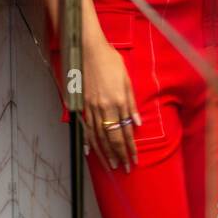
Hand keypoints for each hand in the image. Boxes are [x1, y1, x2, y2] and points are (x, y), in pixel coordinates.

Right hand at [80, 35, 141, 171]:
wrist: (88, 49)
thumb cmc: (110, 61)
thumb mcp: (126, 79)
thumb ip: (130, 103)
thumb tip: (135, 123)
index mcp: (116, 101)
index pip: (124, 131)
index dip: (129, 147)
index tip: (134, 159)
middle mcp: (103, 108)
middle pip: (110, 138)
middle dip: (118, 155)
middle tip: (123, 168)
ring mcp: (90, 107)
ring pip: (97, 136)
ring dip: (104, 153)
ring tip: (110, 165)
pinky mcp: (82, 105)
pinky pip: (86, 127)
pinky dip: (89, 141)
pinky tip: (91, 151)